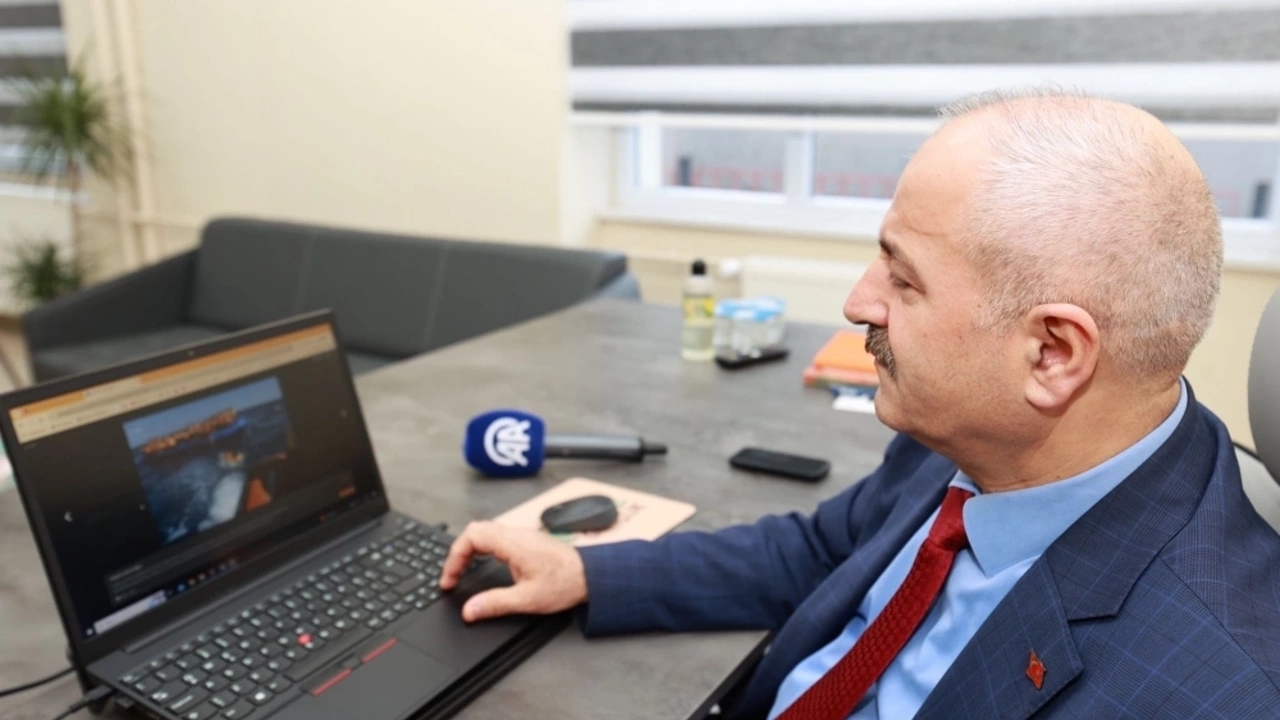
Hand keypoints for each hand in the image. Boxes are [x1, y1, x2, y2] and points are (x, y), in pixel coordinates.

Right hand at [439, 521, 587, 622]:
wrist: (592, 576)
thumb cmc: (565, 584)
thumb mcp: (527, 600)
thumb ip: (495, 604)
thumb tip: (469, 611)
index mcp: (513, 544)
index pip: (471, 536)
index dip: (454, 557)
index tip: (450, 579)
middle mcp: (516, 534)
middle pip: (475, 530)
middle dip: (458, 553)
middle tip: (452, 576)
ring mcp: (522, 535)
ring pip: (485, 531)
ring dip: (469, 550)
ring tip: (462, 571)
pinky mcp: (526, 540)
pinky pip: (496, 536)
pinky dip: (482, 548)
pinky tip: (482, 564)